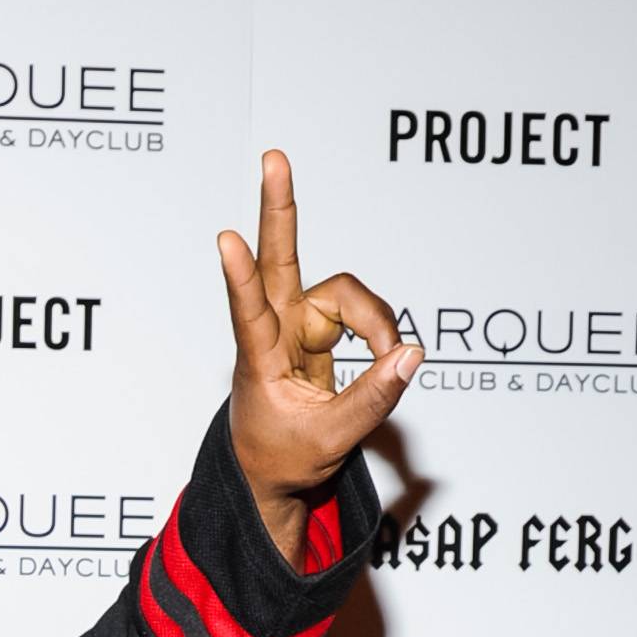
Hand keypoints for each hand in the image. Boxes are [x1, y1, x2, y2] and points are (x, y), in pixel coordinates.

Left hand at [219, 150, 418, 560]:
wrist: (271, 478)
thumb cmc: (284, 461)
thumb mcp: (331, 442)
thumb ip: (373, 399)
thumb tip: (411, 353)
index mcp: (260, 364)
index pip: (249, 313)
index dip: (241, 277)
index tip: (226, 241)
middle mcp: (275, 333)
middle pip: (280, 261)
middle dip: (279, 209)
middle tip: (273, 158)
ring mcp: (296, 327)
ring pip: (343, 294)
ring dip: (374, 319)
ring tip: (391, 356)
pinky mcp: (315, 330)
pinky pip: (356, 312)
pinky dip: (377, 328)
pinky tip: (386, 351)